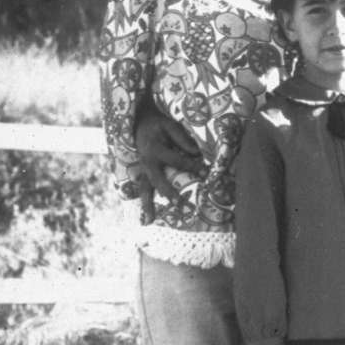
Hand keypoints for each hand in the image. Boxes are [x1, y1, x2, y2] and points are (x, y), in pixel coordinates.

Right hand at [133, 105, 202, 221]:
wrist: (138, 123)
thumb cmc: (157, 124)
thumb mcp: (169, 125)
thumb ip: (182, 139)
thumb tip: (196, 153)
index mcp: (155, 150)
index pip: (177, 161)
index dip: (192, 166)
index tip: (205, 173)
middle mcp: (147, 162)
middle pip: (158, 181)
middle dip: (169, 193)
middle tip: (179, 204)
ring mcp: (142, 169)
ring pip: (144, 189)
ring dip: (147, 205)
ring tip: (149, 221)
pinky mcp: (142, 172)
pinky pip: (142, 188)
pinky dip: (145, 201)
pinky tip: (147, 216)